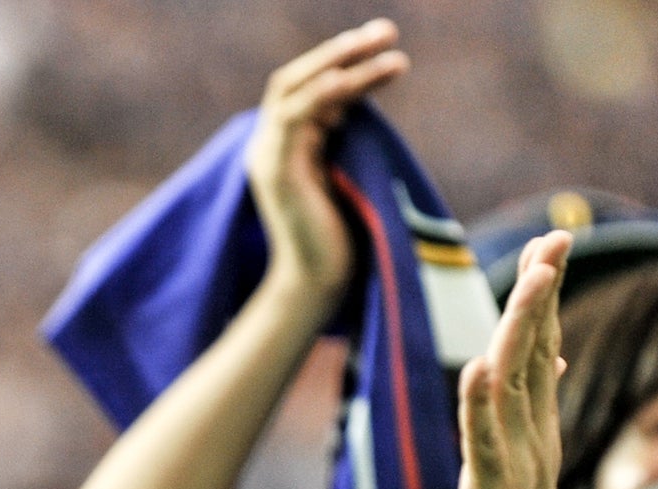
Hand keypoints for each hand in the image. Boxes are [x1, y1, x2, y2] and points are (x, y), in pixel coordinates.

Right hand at [245, 19, 407, 311]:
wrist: (316, 287)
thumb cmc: (340, 245)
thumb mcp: (346, 178)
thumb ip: (344, 143)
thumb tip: (359, 107)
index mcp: (283, 150)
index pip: (308, 91)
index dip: (343, 66)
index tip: (383, 49)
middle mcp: (267, 147)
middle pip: (296, 78)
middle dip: (343, 50)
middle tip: (387, 30)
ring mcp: (267, 156)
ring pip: (298, 86)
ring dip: (344, 61)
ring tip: (390, 46)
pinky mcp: (277, 169)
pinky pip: (300, 112)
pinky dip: (331, 89)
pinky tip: (364, 76)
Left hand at [437, 231, 575, 488]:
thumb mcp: (514, 472)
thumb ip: (523, 417)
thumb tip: (544, 358)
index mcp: (531, 435)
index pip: (539, 354)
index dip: (543, 300)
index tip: (553, 244)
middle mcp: (529, 445)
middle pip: (535, 357)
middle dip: (544, 297)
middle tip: (558, 238)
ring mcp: (512, 473)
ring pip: (517, 389)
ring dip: (523, 331)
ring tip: (534, 278)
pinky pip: (486, 448)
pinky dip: (482, 408)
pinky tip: (479, 369)